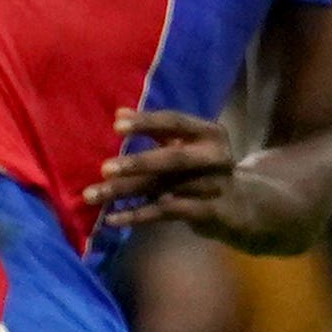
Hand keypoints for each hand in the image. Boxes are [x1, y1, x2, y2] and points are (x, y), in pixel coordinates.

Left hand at [88, 108, 263, 237]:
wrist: (240, 206)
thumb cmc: (201, 169)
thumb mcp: (186, 145)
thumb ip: (156, 130)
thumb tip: (118, 113)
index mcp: (209, 133)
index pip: (175, 122)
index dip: (147, 123)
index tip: (115, 125)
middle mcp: (215, 157)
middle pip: (174, 159)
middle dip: (138, 163)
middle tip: (104, 168)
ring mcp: (214, 186)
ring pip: (163, 189)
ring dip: (125, 192)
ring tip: (91, 195)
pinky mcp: (208, 213)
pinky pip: (166, 214)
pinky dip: (137, 216)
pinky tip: (111, 218)